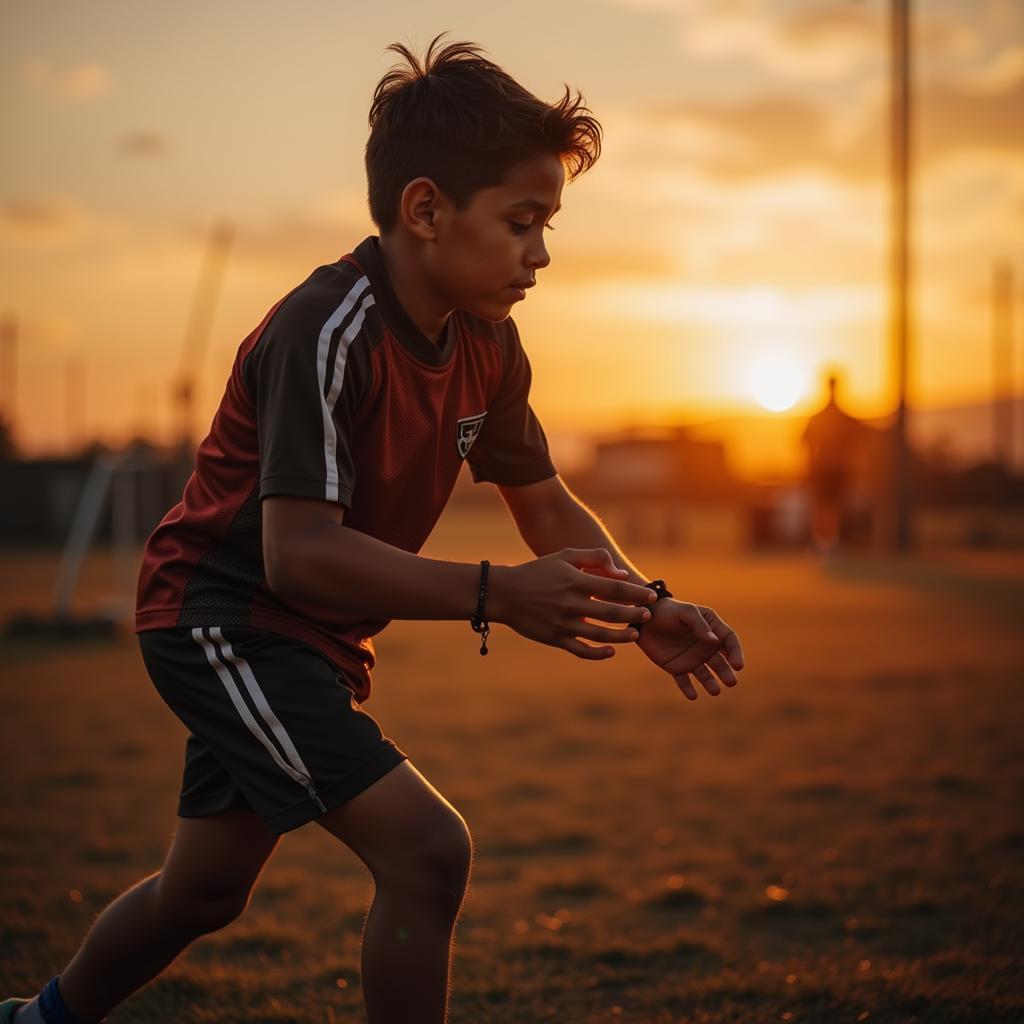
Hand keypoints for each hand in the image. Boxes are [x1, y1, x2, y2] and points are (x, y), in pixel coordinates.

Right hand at [489, 547, 659, 658]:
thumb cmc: (538, 571)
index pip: (614, 588)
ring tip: (635, 634)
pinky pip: (581, 650)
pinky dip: (598, 653)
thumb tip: (622, 574)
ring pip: (600, 634)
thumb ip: (595, 558)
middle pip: (612, 613)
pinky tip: (611, 651)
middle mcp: (571, 603)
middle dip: (634, 615)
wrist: (505, 593)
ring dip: (622, 636)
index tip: (651, 596)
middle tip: (648, 616)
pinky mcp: (555, 638)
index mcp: (575, 581)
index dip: (636, 593)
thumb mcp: (565, 556)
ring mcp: (563, 623)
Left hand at [632, 598, 744, 699]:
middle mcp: (704, 646)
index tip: (738, 665)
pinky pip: (684, 681)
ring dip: (711, 683)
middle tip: (731, 681)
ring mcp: (691, 658)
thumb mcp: (686, 611)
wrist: (644, 618)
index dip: (736, 653)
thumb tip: (714, 641)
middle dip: (727, 672)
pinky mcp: (676, 667)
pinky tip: (692, 695)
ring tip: (715, 691)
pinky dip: (688, 689)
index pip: (730, 642)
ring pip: (705, 675)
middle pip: (721, 662)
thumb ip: (700, 624)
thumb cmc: (668, 610)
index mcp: (712, 629)